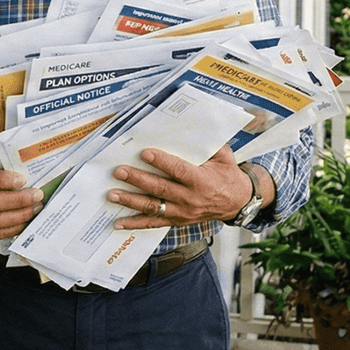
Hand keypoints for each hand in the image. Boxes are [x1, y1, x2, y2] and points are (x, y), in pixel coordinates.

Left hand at [106, 146, 261, 229]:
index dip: (162, 162)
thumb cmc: (228, 176)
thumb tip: (192, 126)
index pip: (179, 170)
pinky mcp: (176, 221)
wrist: (237, 203)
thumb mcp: (224, 157)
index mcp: (202, 181)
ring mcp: (182, 212)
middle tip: (119, 171)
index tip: (145, 153)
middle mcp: (190, 198)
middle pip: (160, 188)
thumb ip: (209, 144)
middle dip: (137, 179)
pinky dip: (135, 223)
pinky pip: (153, 223)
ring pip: (153, 207)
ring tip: (112, 194)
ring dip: (131, 201)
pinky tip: (119, 222)